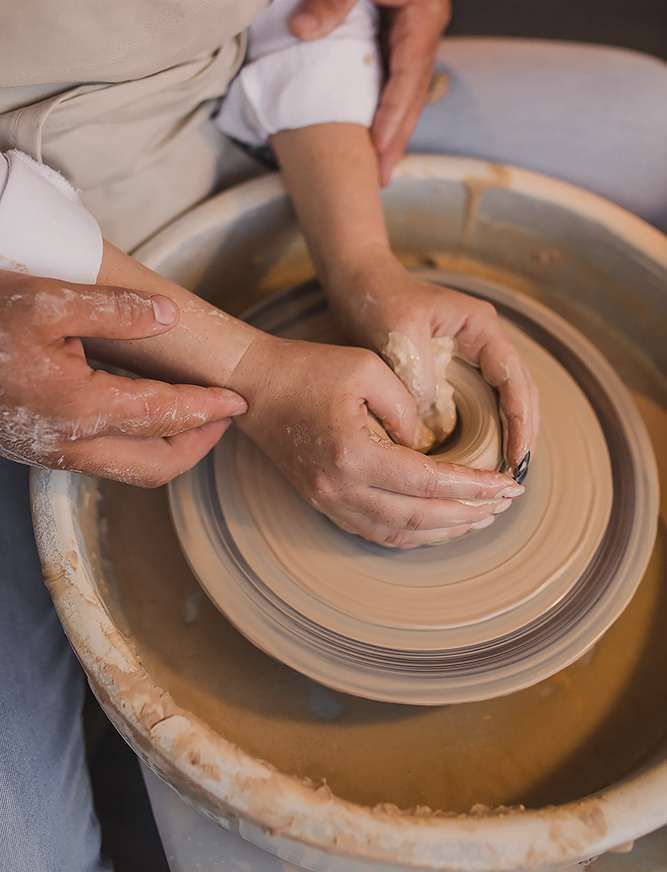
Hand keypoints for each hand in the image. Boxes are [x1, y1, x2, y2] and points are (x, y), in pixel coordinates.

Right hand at [0, 272, 246, 485]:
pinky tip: (145, 415)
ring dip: (171, 449)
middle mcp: (70, 444)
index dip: (208, 409)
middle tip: (224, 414)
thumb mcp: (46, 300)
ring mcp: (53, 454)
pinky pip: (105, 461)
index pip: (166, 416)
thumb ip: (114, 310)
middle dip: (199, 444)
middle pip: (157, 464)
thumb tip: (169, 316)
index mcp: (79, 407)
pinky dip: (140, 446)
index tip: (237, 399)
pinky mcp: (40, 450)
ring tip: (194, 416)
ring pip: (131, 469)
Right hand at [227, 334, 523, 548]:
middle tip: (505, 503)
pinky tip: (436, 524)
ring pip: (397, 533)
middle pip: (419, 518)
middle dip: (469, 514)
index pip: (430, 482)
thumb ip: (407, 405)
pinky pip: (373, 531)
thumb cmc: (308, 368)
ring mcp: (328, 501)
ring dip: (443, 531)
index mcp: (354, 453)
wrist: (254, 386)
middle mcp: (340, 488)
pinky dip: (411, 534)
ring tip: (480, 517)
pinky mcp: (323, 501)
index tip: (509, 483)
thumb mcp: (368, 367)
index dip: (475, 487)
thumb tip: (427, 442)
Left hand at [289, 0, 450, 184]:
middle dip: (397, 138)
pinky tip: (373, 126)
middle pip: (413, 96)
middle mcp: (424, 30)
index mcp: (424, 16)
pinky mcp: (400, 29)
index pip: (409, 79)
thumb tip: (303, 31)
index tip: (379, 149)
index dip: (393, 117)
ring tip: (379, 163)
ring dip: (393, 126)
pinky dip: (385, 103)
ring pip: (405, 89)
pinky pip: (395, 75)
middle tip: (382, 177)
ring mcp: (414, 32)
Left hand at [326, 253, 539, 477]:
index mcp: (481, 327)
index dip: (521, 420)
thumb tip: (430, 415)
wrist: (357, 284)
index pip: (514, 379)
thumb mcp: (398, 331)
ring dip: (508, 435)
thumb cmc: (378, 299)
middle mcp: (484, 341)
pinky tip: (476, 458)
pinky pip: (480, 404)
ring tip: (504, 474)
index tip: (518, 456)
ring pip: (504, 401)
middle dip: (523, 433)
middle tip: (517, 475)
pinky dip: (485, 431)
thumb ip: (418, 372)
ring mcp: (472, 355)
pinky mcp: (454, 370)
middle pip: (520, 393)